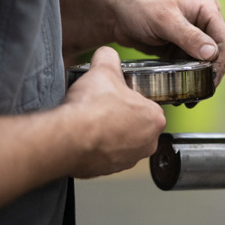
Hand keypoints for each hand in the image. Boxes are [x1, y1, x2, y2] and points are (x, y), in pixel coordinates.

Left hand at [59, 0, 224, 84]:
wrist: (112, 9)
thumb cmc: (138, 4)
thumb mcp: (164, 19)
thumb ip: (189, 36)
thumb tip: (212, 54)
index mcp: (207, 10)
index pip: (222, 41)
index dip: (219, 63)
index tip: (210, 80)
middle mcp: (203, 23)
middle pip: (216, 55)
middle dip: (210, 75)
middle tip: (201, 94)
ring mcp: (191, 37)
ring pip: (203, 64)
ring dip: (199, 81)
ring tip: (190, 98)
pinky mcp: (178, 49)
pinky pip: (188, 67)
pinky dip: (187, 79)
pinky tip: (182, 93)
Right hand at [63, 46, 165, 176]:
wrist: (69, 137)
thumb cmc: (92, 109)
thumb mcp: (103, 68)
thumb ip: (109, 57)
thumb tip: (107, 54)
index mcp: (155, 118)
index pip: (147, 104)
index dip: (129, 96)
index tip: (117, 94)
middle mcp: (147, 143)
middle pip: (136, 124)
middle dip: (121, 116)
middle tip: (103, 106)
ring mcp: (128, 160)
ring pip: (122, 141)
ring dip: (109, 133)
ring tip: (92, 120)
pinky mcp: (109, 171)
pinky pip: (105, 156)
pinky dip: (97, 147)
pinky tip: (85, 135)